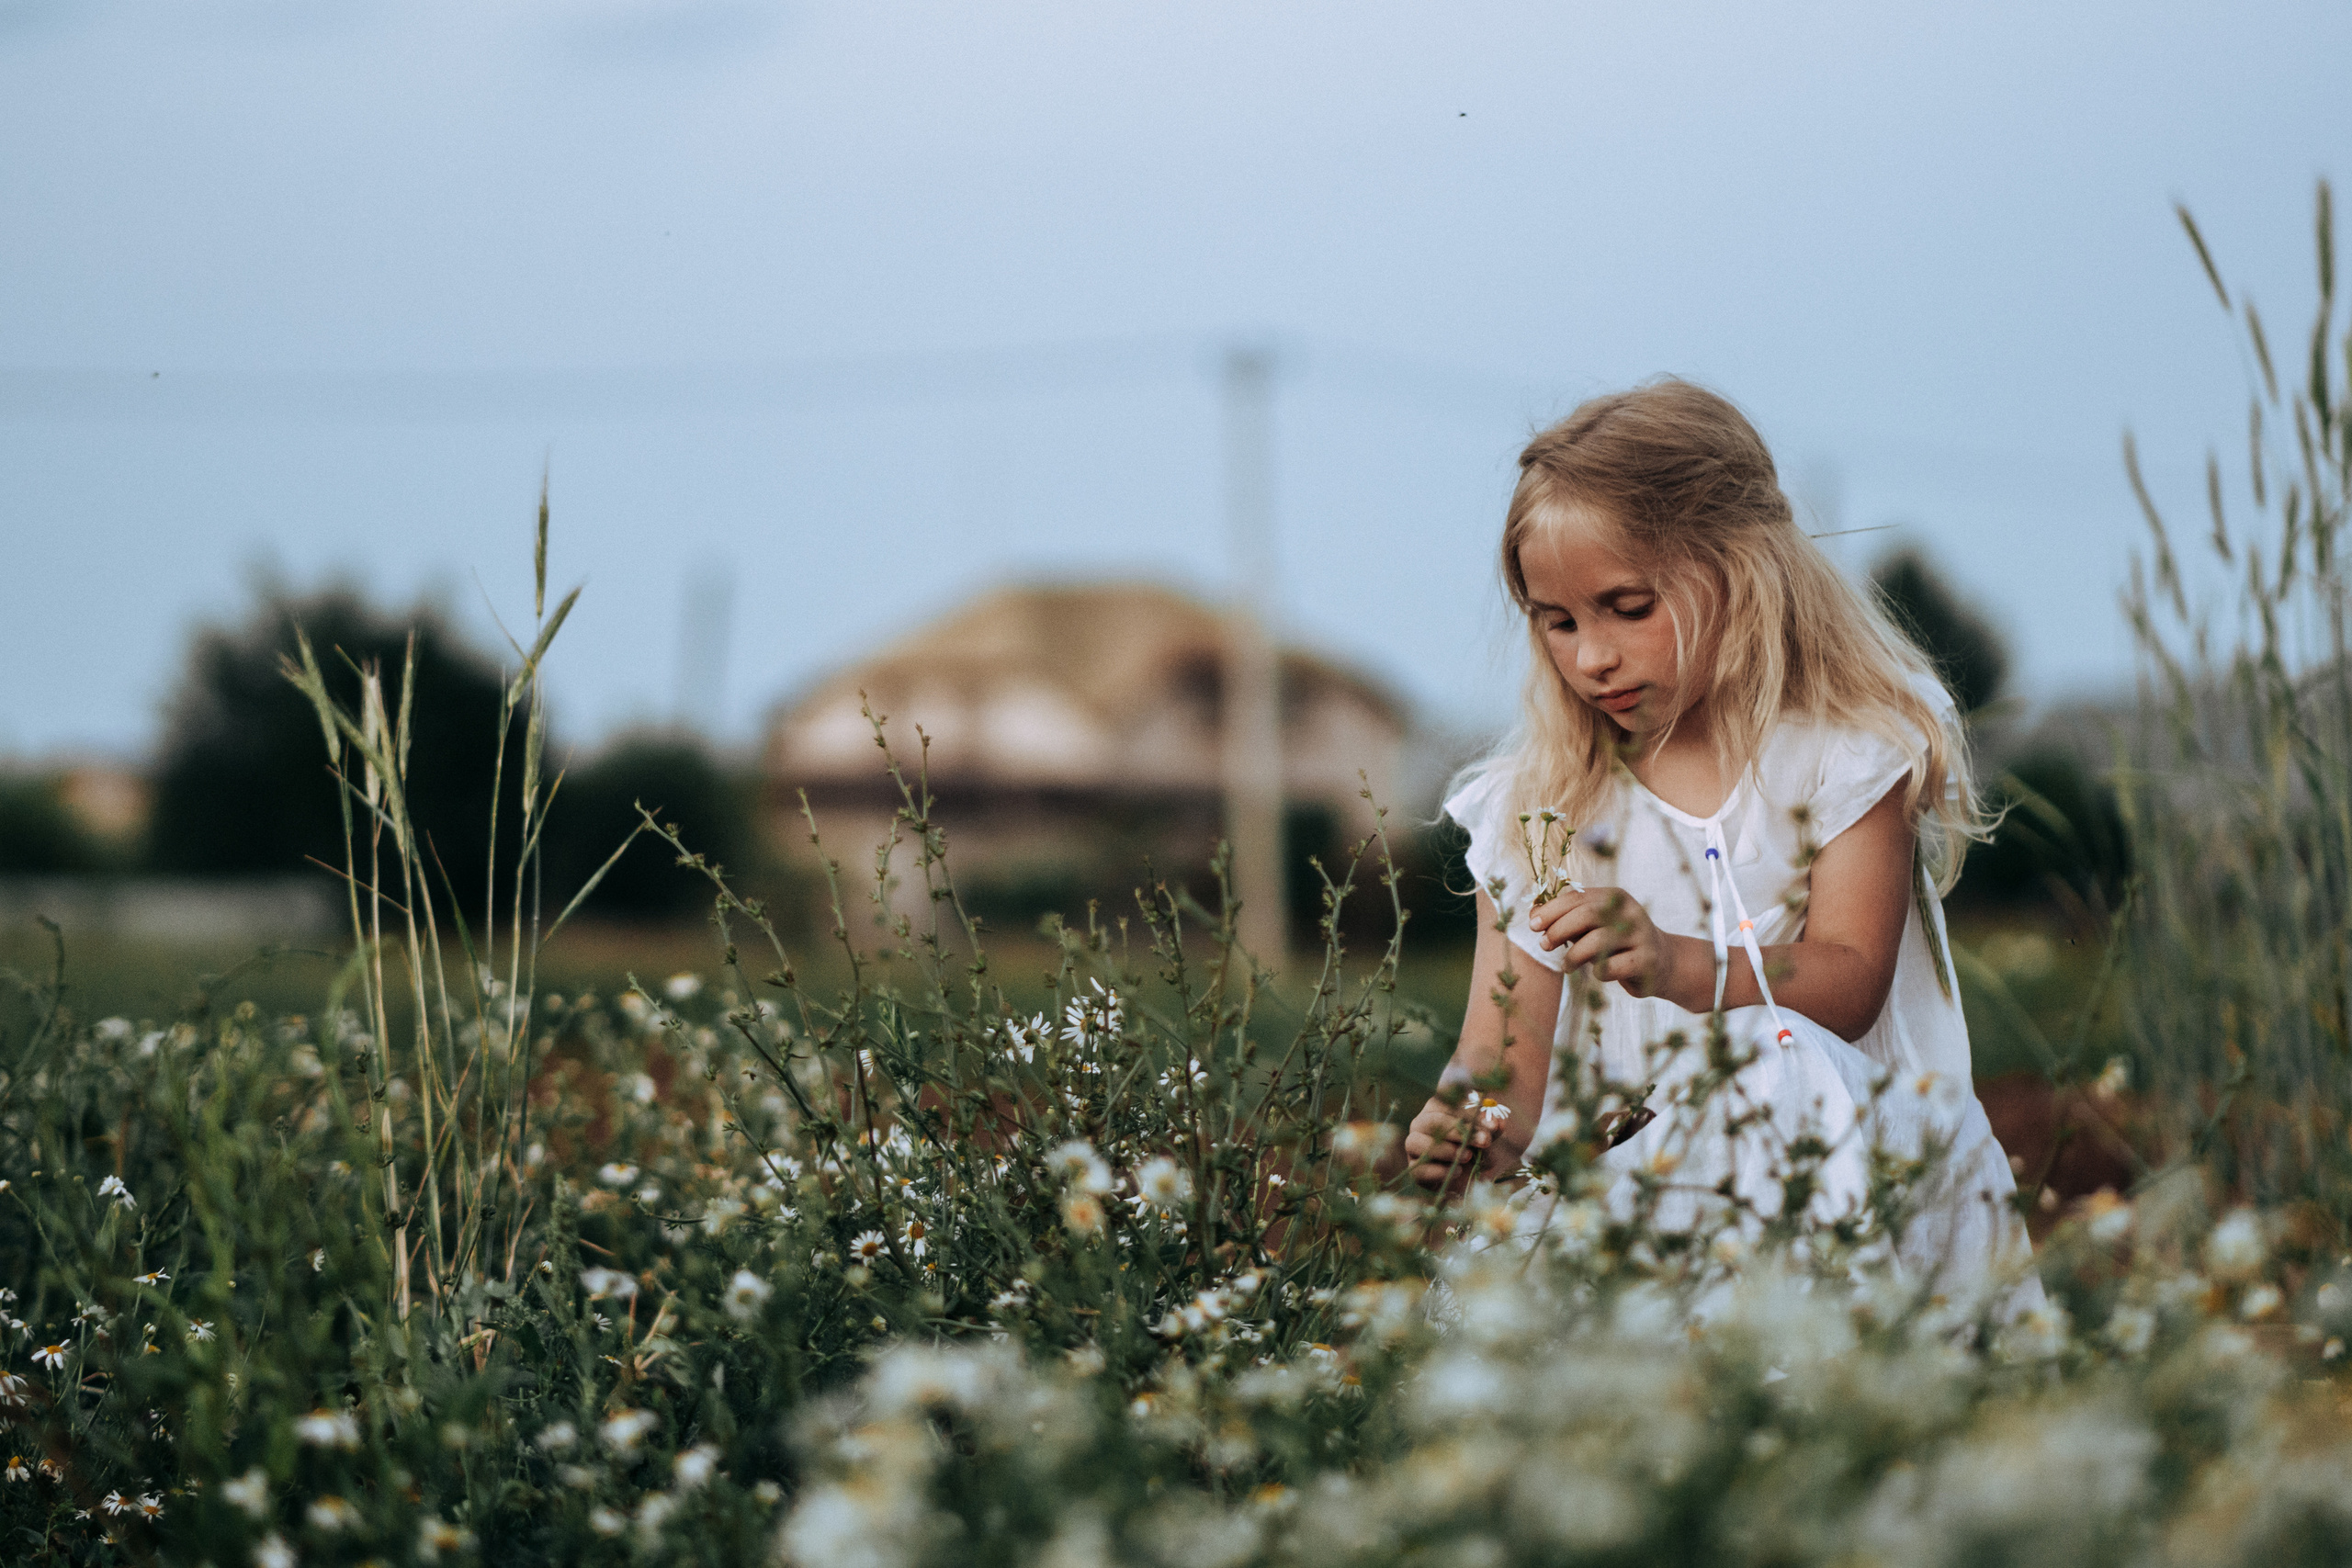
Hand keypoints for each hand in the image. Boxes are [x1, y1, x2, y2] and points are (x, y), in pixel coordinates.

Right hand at [1403, 1093, 1518, 1190]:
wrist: (1470, 1179)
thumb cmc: (1476, 1149)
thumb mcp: (1486, 1137)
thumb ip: (1490, 1129)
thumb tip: (1496, 1123)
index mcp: (1437, 1108)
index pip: (1446, 1102)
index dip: (1469, 1113)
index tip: (1492, 1126)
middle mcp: (1421, 1123)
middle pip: (1432, 1121)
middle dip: (1459, 1131)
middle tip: (1484, 1141)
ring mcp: (1413, 1146)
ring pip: (1416, 1142)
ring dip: (1445, 1150)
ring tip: (1468, 1157)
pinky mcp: (1414, 1169)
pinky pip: (1418, 1169)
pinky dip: (1439, 1171)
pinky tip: (1458, 1172)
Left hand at [1528, 885, 1682, 998]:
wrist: (1661, 962)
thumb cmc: (1616, 942)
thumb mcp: (1594, 925)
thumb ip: (1567, 917)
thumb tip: (1532, 913)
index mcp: (1615, 896)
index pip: (1577, 897)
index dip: (1551, 910)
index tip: (1532, 925)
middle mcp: (1630, 911)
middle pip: (1586, 915)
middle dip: (1558, 930)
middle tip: (1544, 945)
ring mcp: (1641, 935)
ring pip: (1597, 942)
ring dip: (1573, 956)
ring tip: (1566, 966)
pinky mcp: (1647, 961)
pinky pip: (1611, 967)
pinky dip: (1598, 972)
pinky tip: (1597, 973)